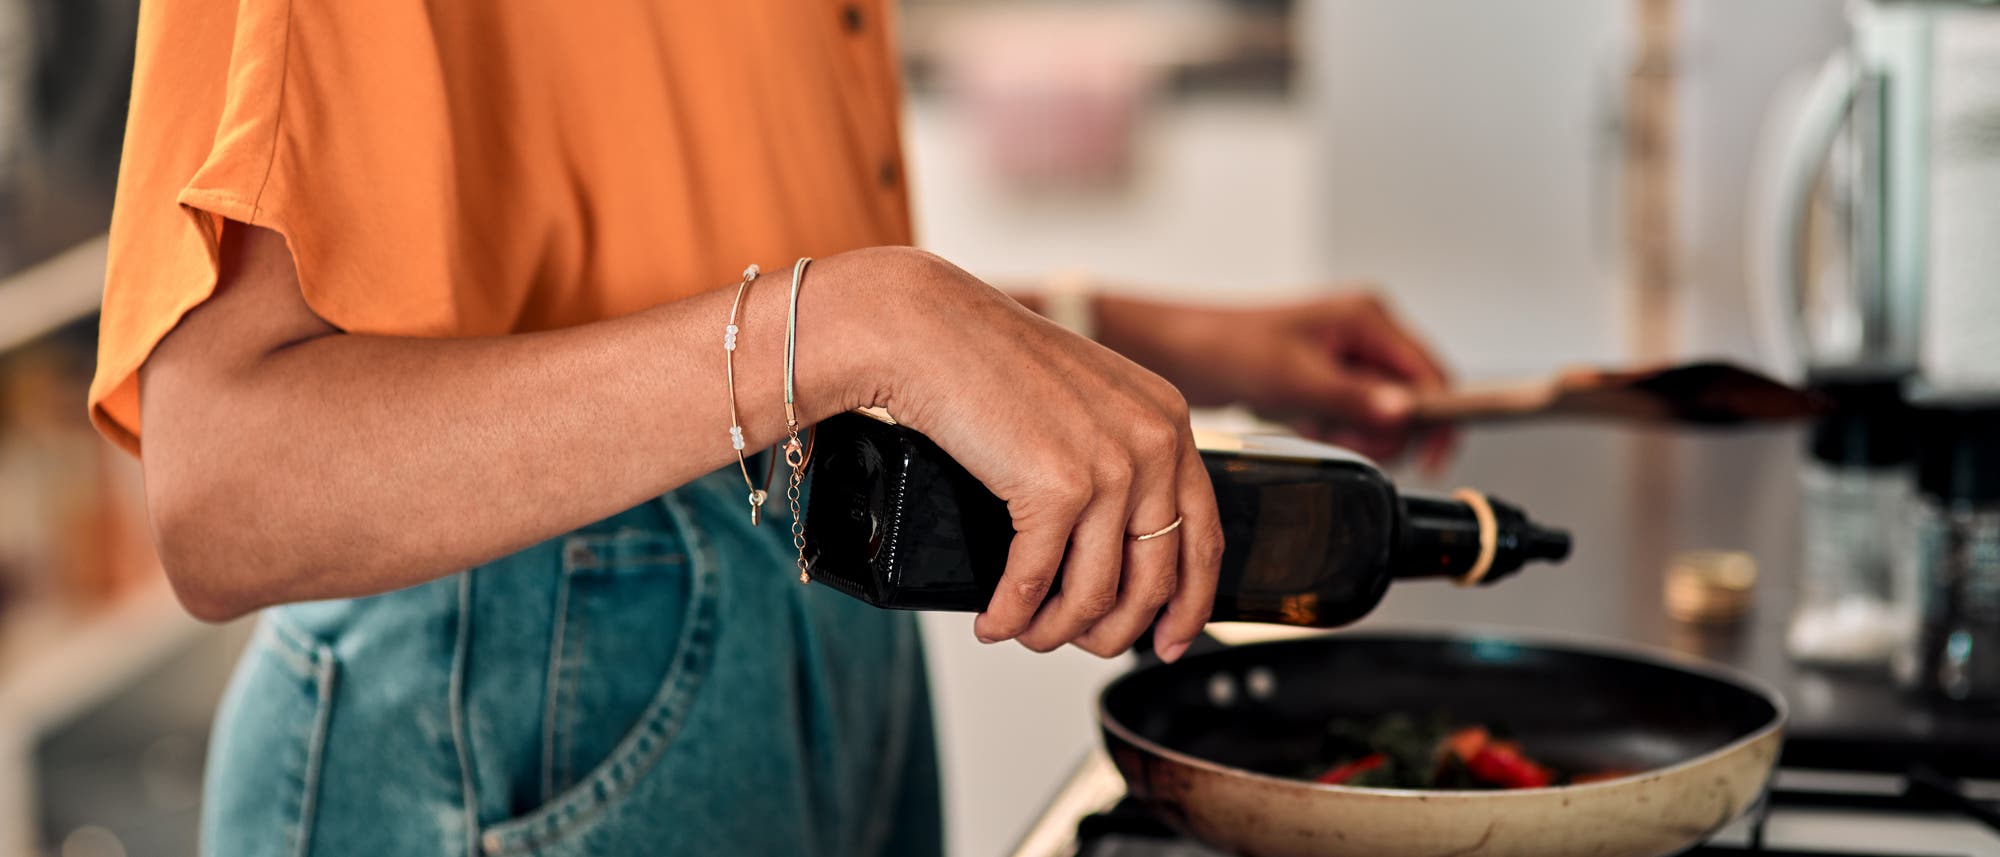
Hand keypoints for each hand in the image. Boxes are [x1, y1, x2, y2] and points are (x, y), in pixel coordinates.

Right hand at [823, 248, 1223, 661]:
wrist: (927, 328)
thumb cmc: (987, 358)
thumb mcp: (1085, 400)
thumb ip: (1116, 455)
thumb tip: (1115, 543)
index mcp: (1167, 421)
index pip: (1204, 536)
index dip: (1190, 603)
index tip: (1171, 639)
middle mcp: (1153, 444)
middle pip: (1156, 579)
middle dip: (1115, 631)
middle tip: (1082, 646)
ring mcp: (1110, 467)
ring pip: (1098, 594)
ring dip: (1057, 631)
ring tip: (1026, 633)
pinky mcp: (1056, 488)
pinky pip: (1037, 583)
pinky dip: (1012, 614)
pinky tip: (994, 622)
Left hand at [1098, 290, 1452, 465]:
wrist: (1180, 353)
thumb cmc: (1228, 347)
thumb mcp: (1295, 379)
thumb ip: (1353, 397)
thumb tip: (1403, 413)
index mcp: (1369, 317)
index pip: (1430, 373)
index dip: (1436, 418)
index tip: (1432, 457)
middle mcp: (1366, 333)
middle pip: (1411, 398)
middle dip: (1382, 428)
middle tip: (1339, 432)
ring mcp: (1348, 357)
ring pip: (1382, 413)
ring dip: (1355, 431)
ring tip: (1313, 422)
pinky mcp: (1329, 379)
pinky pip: (1353, 417)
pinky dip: (1334, 429)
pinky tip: (1302, 420)